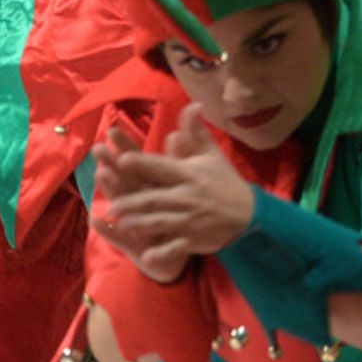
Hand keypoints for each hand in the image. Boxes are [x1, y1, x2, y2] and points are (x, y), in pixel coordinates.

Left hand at [94, 105, 254, 280]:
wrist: (250, 215)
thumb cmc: (225, 182)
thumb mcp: (212, 156)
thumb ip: (196, 132)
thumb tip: (192, 105)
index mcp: (188, 175)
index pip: (161, 167)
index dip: (142, 163)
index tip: (122, 159)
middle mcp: (187, 197)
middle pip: (155, 197)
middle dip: (132, 201)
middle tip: (110, 203)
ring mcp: (190, 220)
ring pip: (160, 222)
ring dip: (139, 224)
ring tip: (119, 223)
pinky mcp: (194, 240)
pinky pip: (176, 247)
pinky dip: (162, 252)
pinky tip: (146, 257)